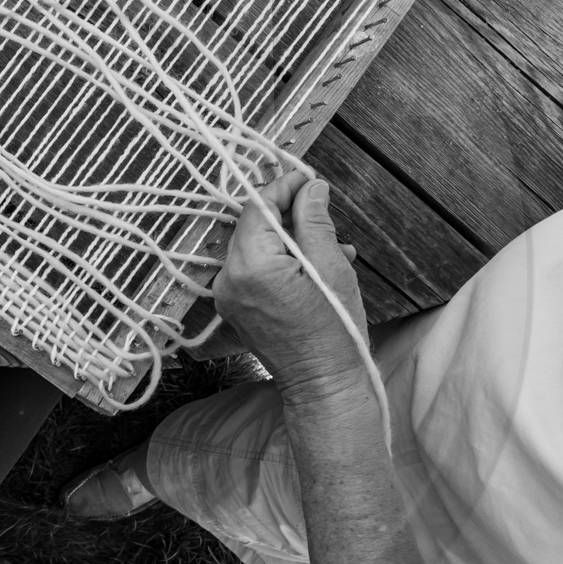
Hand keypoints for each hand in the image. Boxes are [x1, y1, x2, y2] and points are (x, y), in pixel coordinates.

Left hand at [213, 172, 367, 402]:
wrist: (323, 384)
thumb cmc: (334, 330)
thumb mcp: (331, 267)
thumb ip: (315, 221)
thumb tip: (310, 188)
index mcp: (250, 266)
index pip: (259, 207)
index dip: (284, 187)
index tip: (310, 180)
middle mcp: (229, 278)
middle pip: (253, 226)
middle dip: (287, 213)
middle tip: (321, 207)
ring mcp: (228, 296)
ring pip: (255, 247)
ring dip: (289, 238)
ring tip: (330, 244)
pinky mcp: (235, 308)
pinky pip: (254, 270)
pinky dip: (281, 260)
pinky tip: (314, 265)